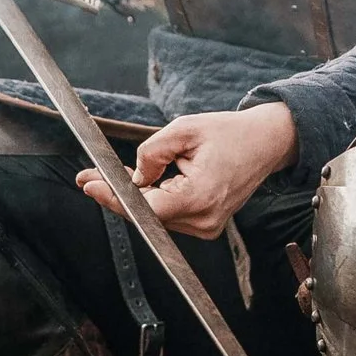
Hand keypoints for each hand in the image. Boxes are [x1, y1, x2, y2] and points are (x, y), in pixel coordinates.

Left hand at [78, 102, 296, 240]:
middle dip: (116, 195)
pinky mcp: (205, 224)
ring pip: (155, 216)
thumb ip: (152, 152)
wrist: (266, 143)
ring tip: (109, 175)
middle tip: (88, 178)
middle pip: (147, 215)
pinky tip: (137, 182)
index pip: (147, 208)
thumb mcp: (185, 129)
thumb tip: (134, 176)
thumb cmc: (230, 133)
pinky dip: (151, 199)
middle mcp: (204, 219)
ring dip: (133, 197)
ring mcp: (206, 226)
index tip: (90, 185)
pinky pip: (168, 215)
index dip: (114, 198)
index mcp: (201, 196)